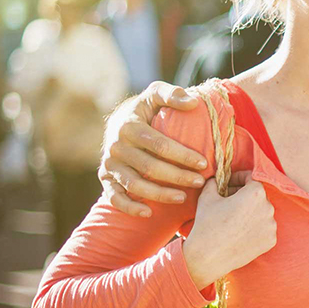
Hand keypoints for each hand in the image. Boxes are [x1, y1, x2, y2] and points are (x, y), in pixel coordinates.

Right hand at [99, 83, 206, 216]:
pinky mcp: (105, 178)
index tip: (203, 163)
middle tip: (199, 182)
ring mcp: (110, 164)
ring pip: (135, 185)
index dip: (182, 155)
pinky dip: (129, 207)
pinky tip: (148, 213)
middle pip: (149, 167)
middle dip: (177, 176)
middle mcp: (116, 146)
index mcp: (129, 126)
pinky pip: (114, 197)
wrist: (118, 122)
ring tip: (183, 198)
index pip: (159, 144)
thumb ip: (172, 94)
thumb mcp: (155, 94)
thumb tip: (194, 102)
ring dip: (159, 194)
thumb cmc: (145, 109)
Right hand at [182, 175, 276, 289]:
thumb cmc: (207, 224)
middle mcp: (268, 208)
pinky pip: (264, 228)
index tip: (228, 184)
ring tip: (234, 218)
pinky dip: (254, 227)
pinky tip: (240, 231)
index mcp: (255, 193)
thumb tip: (217, 179)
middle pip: (257, 196)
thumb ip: (215, 182)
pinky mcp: (271, 241)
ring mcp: (271, 226)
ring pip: (262, 212)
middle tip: (228, 201)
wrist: (208, 257)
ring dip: (250, 212)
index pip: (251, 178)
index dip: (238, 178)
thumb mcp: (207, 196)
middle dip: (244, 196)